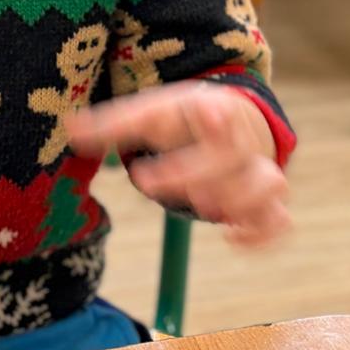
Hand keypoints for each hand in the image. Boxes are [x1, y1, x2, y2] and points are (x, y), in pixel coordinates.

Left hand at [67, 82, 289, 246]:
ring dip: (239, 202)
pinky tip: (231, 238)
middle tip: (146, 184)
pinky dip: (261, 234)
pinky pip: (280, 221)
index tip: (183, 139)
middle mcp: (242, 141)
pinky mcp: (268, 202)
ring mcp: (259, 170)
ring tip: (204, 209)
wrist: (230, 117)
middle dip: (195, 174)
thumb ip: (112, 125)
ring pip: (269, 185)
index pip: (214, 118)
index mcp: (213, 111)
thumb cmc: (182, 119)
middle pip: (234, 157)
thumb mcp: (149, 113)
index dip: (203, 130)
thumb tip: (69, 131)